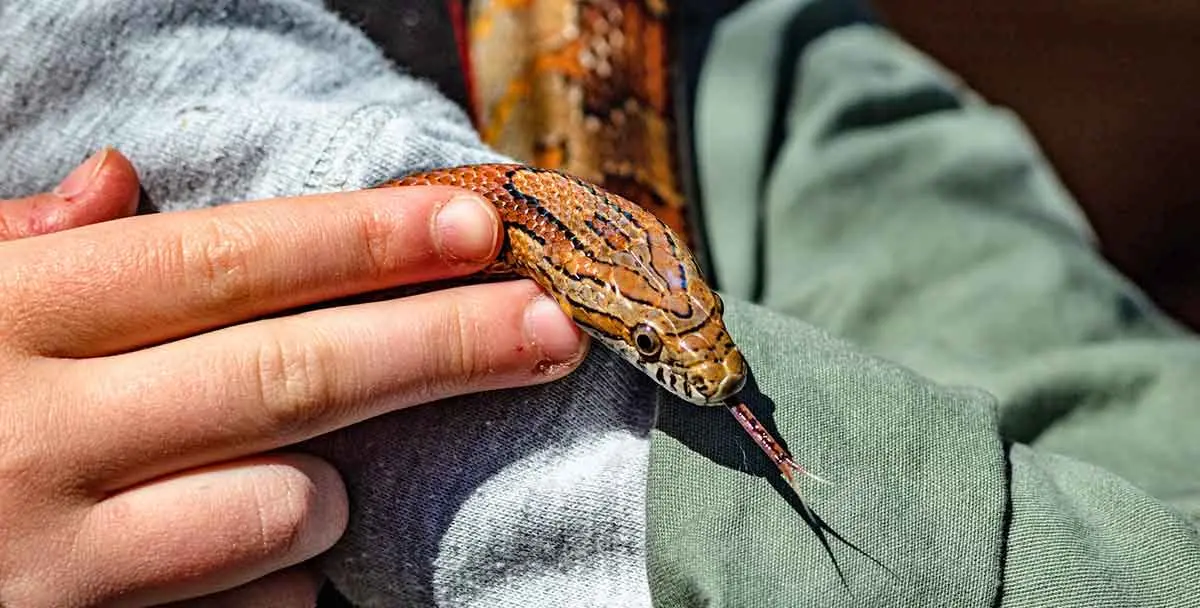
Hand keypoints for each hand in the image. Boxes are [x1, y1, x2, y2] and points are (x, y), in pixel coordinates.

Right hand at [0, 150, 587, 606]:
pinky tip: (238, 553)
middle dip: (442, 346)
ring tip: (306, 471)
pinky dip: (281, 576)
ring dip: (330, 488)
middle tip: (551, 327)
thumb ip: (23, 251)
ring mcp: (62, 567)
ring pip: (284, 510)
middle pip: (292, 377)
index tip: (480, 229)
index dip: (366, 243)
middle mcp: (37, 441)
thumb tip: (115, 183)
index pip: (227, 263)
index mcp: (7, 323)